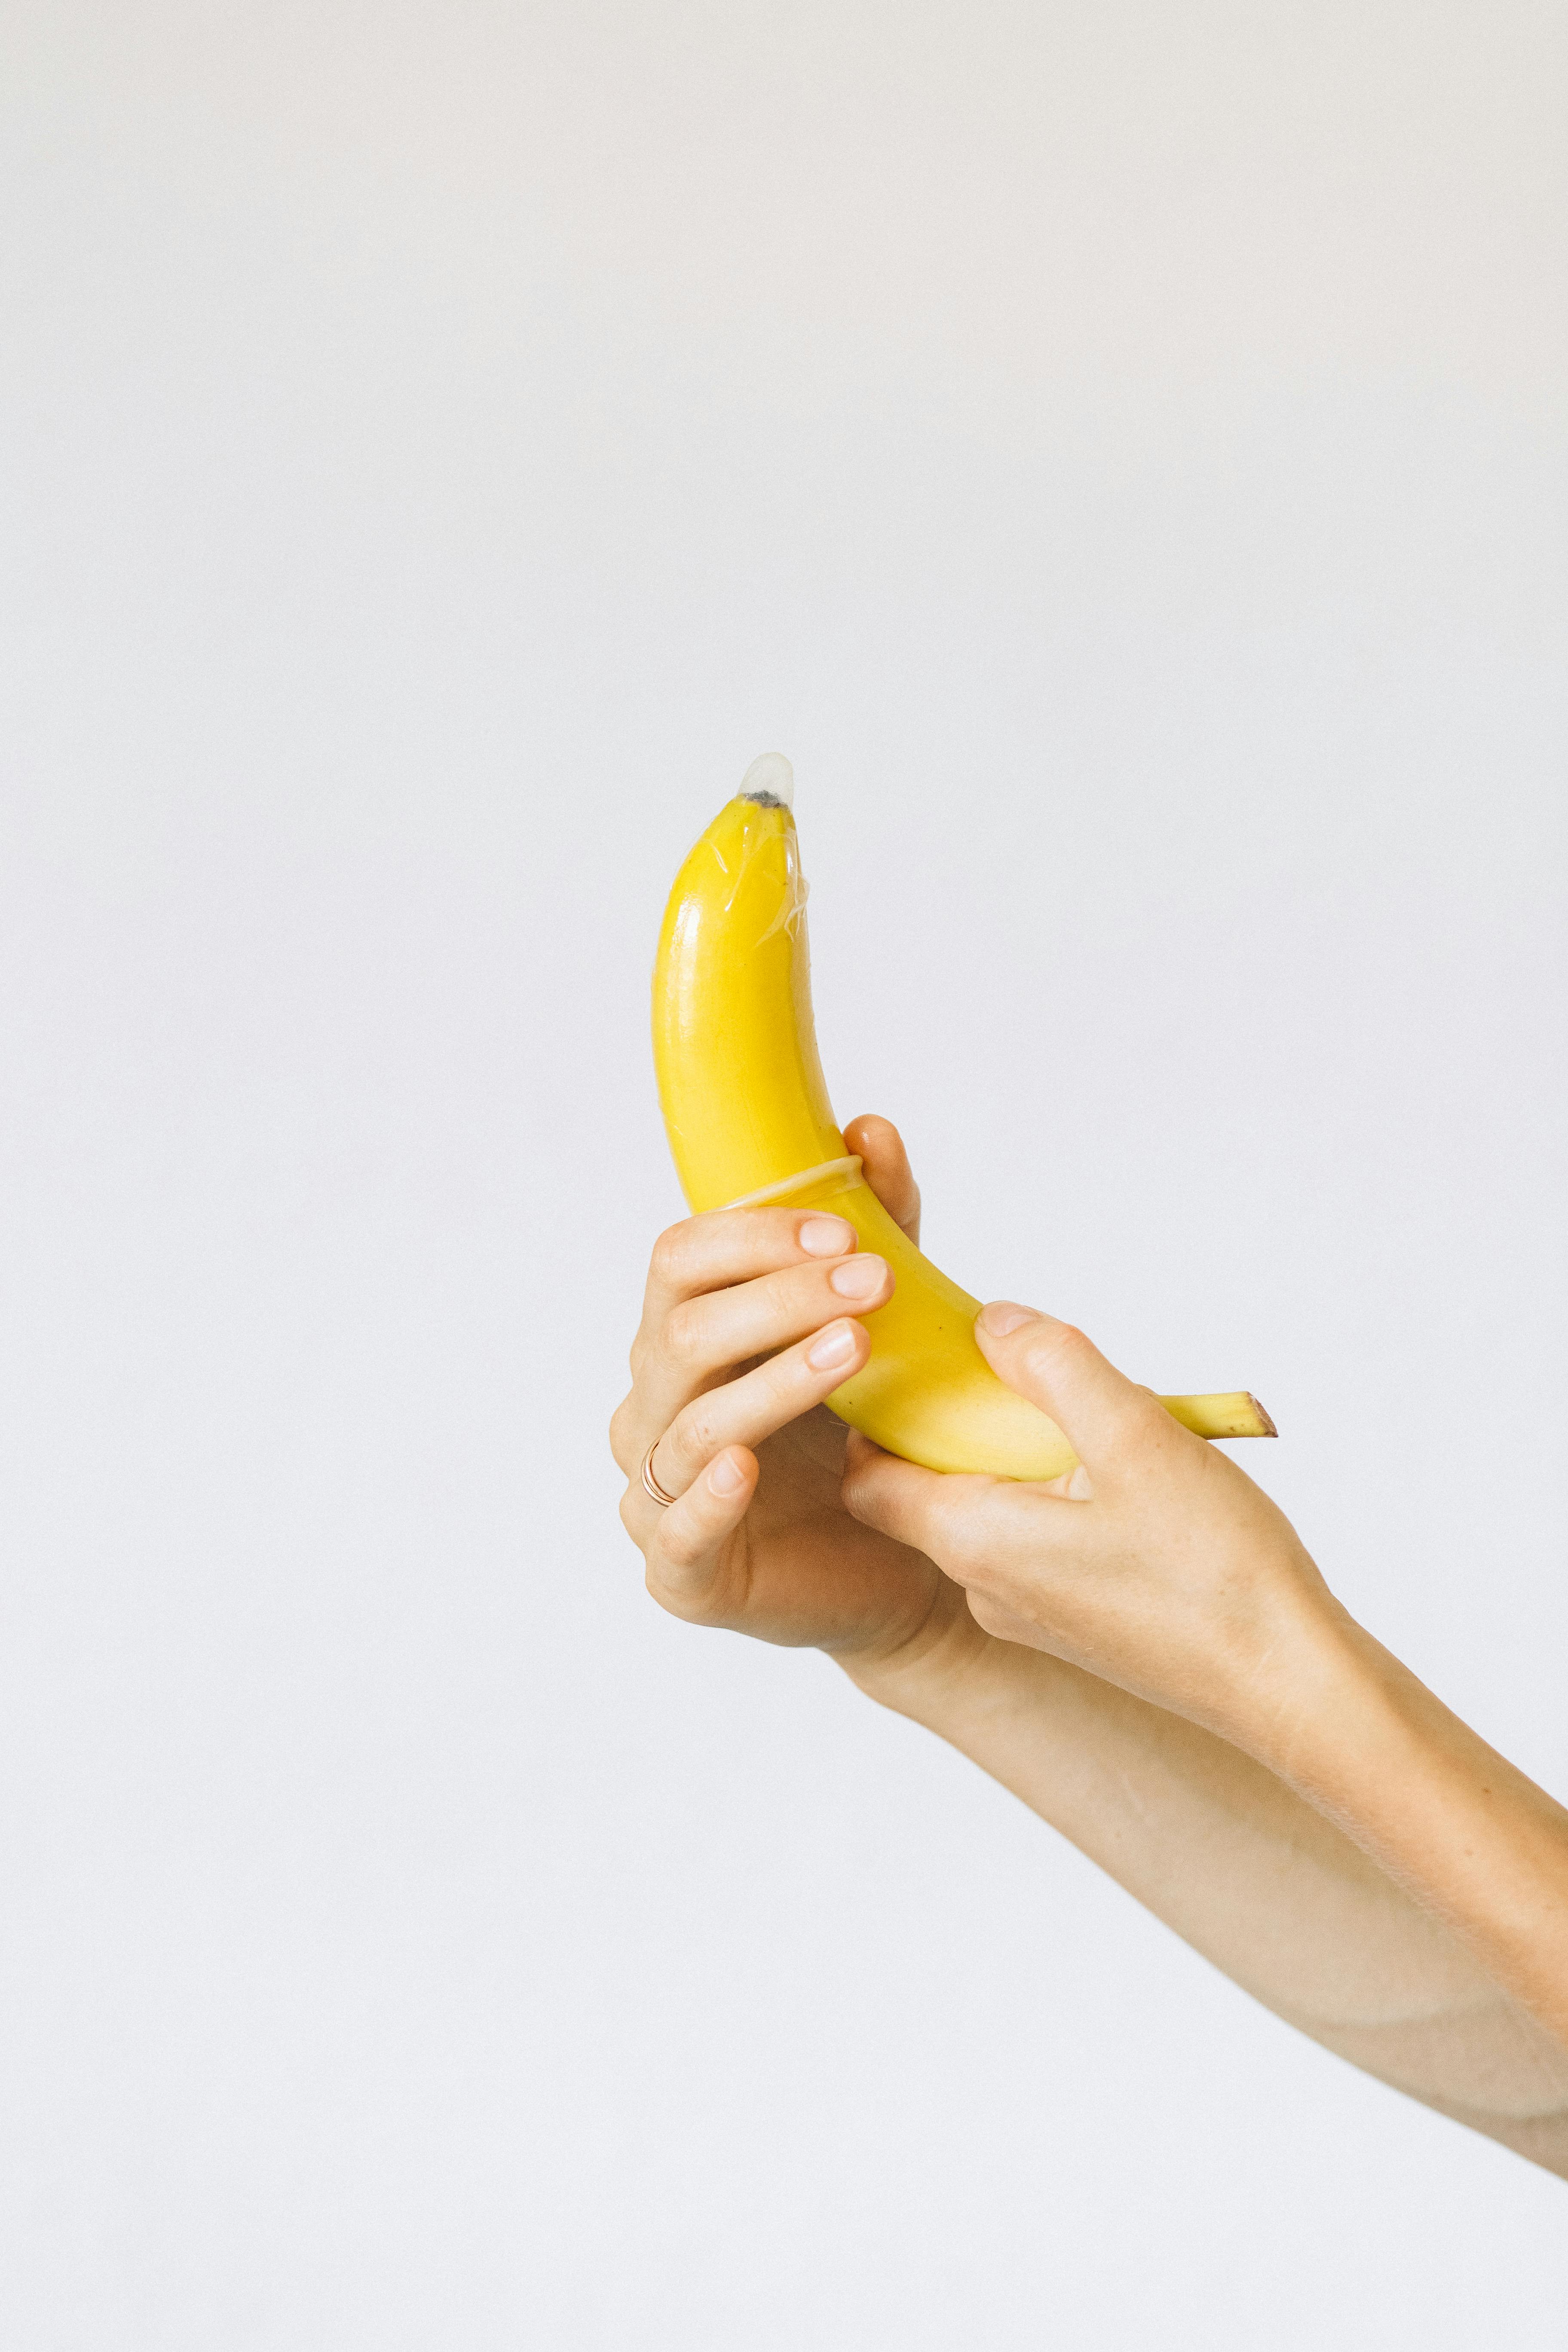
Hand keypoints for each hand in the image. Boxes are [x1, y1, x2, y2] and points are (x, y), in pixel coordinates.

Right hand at [611, 1117, 980, 1679]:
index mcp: (683, 1333)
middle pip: (682, 1330)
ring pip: (694, 1423)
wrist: (897, 1565)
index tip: (843, 1229)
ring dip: (774, 1381)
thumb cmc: (866, 1434)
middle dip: (778, 1298)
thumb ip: (876, 1227)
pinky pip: (676, 1532)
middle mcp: (656, 1405)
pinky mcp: (682, 1572)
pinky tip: (747, 1469)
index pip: (680, 1259)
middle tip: (873, 1282)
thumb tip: (869, 1130)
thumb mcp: (881, 1321)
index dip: (753, 1237)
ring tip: (853, 1350)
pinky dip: (707, 1499)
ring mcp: (658, 1490)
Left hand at [841, 1301, 1339, 1753]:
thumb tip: (991, 1322)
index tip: (921, 1358)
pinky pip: (1043, 1542)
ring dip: (1024, 1456)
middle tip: (1022, 1367)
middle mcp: (986, 1588)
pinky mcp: (1082, 1625)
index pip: (868, 1477)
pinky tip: (1131, 1475)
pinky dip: (1064, 1495)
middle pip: (931, 1486)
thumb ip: (1054, 1366)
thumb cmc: (1213, 1570)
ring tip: (1094, 1415)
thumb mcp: (1133, 1435)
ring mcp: (1035, 1614)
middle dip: (964, 1419)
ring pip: (995, 1510)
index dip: (876, 1413)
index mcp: (975, 1542)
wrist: (1291, 1685)